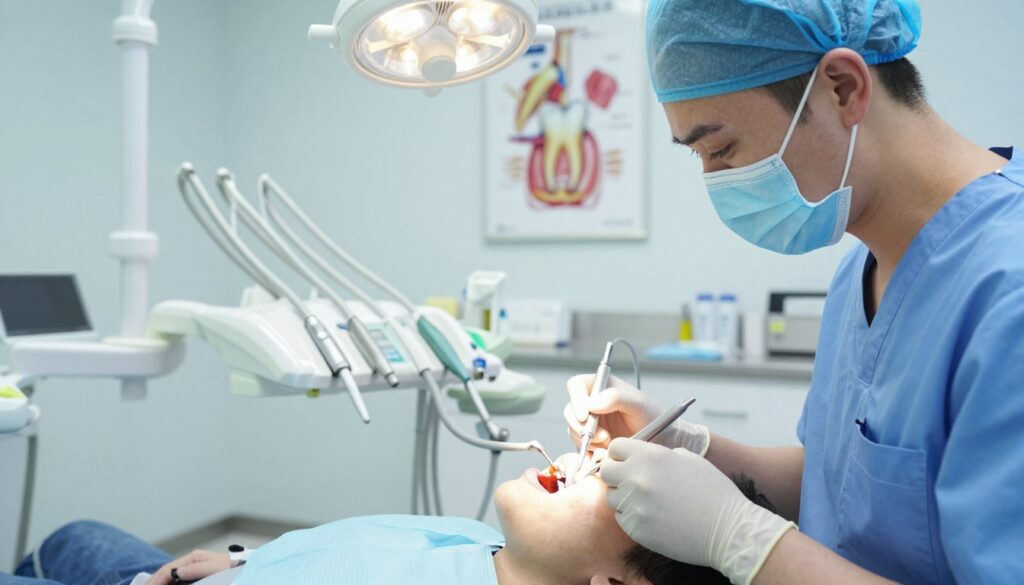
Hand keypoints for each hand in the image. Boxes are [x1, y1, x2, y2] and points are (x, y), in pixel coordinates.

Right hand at [148, 550, 231, 584]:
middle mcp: (191, 561)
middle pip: (166, 571)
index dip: (157, 580)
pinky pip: (176, 578)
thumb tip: (176, 572)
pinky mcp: (195, 573)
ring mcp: (192, 566)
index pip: (168, 569)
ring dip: (159, 582)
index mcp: (193, 558)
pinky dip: (167, 582)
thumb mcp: (215, 567)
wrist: (243, 566)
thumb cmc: (231, 567)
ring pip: (169, 575)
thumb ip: (196, 569)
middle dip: (153, 581)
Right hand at [564, 374, 709, 454]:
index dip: (576, 398)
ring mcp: (591, 423)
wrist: (661, 442)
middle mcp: (592, 403)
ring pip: (573, 430)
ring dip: (587, 440)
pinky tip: (605, 453)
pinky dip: (589, 451)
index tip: (584, 414)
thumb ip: (616, 398)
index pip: (576, 385)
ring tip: (608, 444)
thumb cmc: (652, 417)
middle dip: (581, 425)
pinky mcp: (592, 441)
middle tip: (601, 437)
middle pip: (570, 410)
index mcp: (601, 387)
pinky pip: (580, 446)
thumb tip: (591, 403)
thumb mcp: (638, 404)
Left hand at [601, 439, 793, 584]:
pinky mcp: (635, 528)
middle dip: (617, 475)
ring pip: (612, 497)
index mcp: (651, 456)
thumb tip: (642, 456)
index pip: (615, 447)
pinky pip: (622, 518)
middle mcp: (637, 478)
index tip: (628, 461)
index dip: (621, 454)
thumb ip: (661, 454)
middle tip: (632, 481)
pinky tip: (654, 516)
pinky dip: (632, 517)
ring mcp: (634, 505)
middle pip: (606, 471)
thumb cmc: (714, 493)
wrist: (728, 530)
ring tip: (649, 501)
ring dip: (624, 497)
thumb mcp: (690, 459)